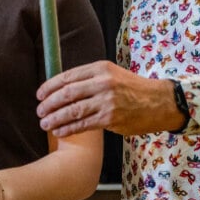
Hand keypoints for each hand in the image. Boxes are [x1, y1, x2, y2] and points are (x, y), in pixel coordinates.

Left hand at [35, 60, 176, 136]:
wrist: (160, 102)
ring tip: (45, 123)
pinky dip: (68, 129)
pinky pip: (83, 124)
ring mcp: (107, 101)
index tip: (40, 95)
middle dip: (49, 104)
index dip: (50, 86)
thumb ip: (90, 78)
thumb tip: (62, 88)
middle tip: (39, 111)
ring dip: (55, 118)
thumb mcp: (112, 74)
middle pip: (67, 93)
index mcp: (100, 68)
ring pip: (72, 110)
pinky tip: (59, 131)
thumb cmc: (134, 89)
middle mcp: (102, 83)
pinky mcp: (110, 119)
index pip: (68, 76)